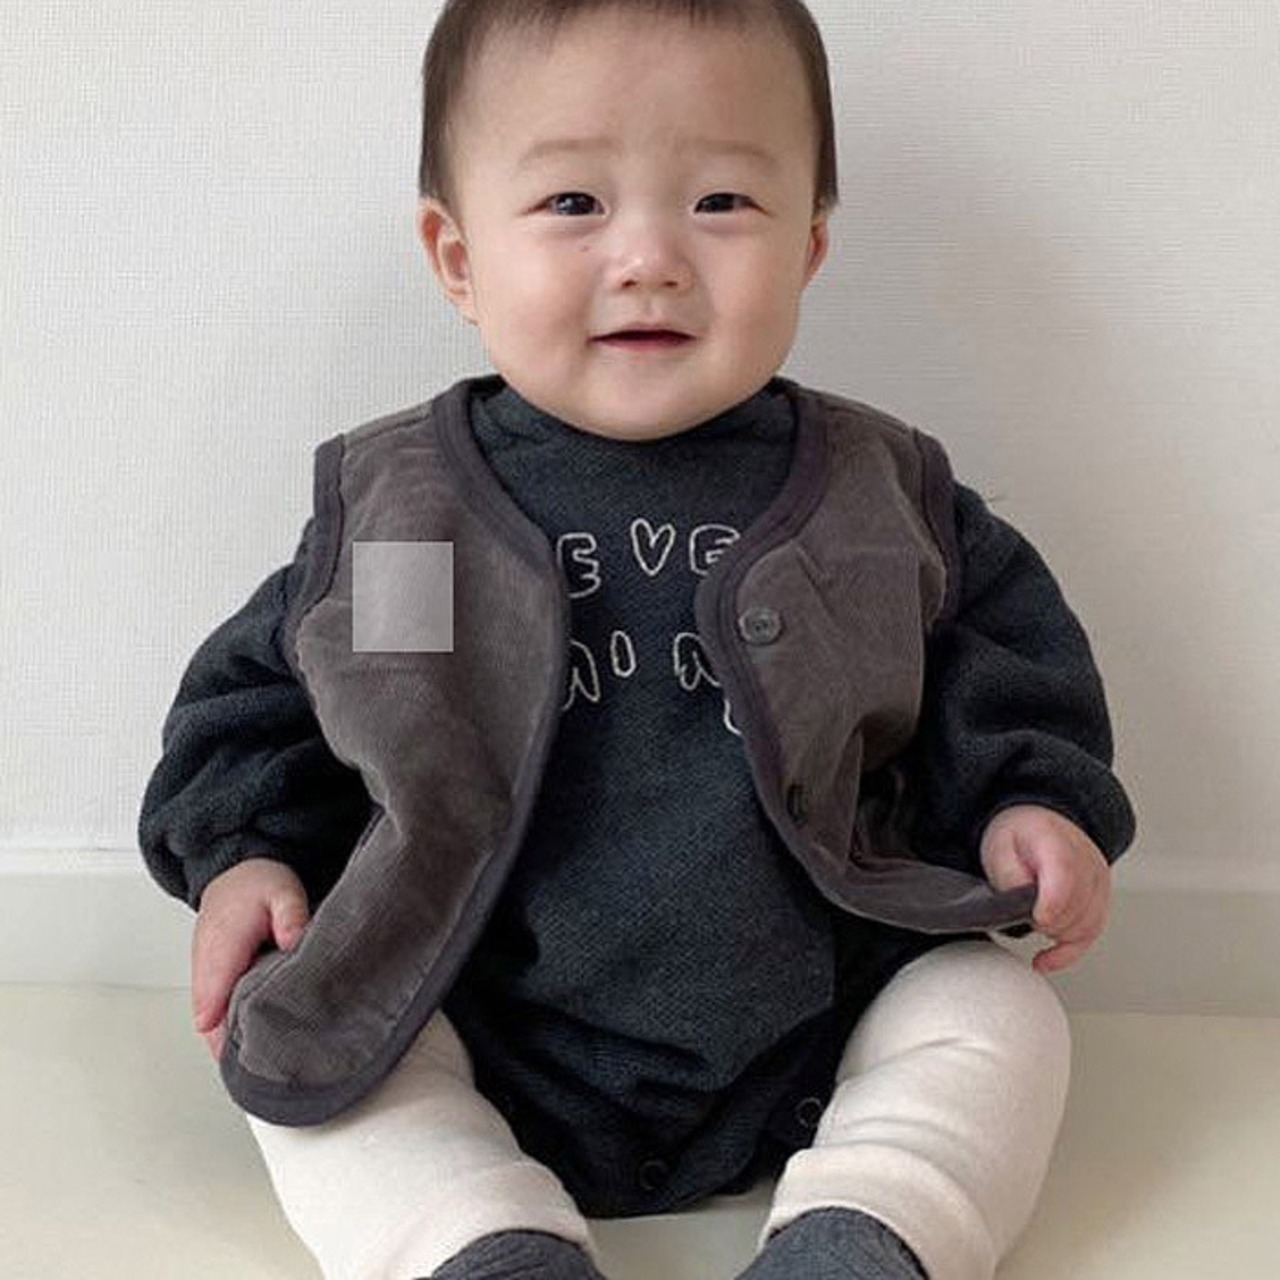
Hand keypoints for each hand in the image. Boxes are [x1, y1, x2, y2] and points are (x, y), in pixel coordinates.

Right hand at [191, 857, 309, 1059]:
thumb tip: (295, 941)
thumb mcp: (282, 889)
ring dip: (233, 1043)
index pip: (214, 1009)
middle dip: (234, 1052)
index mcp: (220, 953)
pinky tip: (258, 1042)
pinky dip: (234, 1029)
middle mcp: (207, 971)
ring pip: (214, 1024)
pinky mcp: (214, 981)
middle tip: (268, 1076)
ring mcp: (207, 978)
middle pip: (212, 1026)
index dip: (230, 1042)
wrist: (233, 872)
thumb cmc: (255, 883)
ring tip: (266, 1068)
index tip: (251, 1065)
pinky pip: (219, 1013)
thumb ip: (290, 915)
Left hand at [980, 805, 1110, 973]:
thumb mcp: (999, 847)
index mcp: (1057, 842)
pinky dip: (1067, 953)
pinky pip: (1091, 935)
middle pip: (1077, 908)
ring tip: (1033, 920)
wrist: (1037, 826)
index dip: (1053, 903)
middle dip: (1047, 920)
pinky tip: (1045, 960)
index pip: (1066, 877)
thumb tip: (1019, 903)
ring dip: (1056, 934)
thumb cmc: (1018, 837)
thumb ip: (1009, 874)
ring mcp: (1098, 883)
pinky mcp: (1100, 902)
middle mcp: (1087, 861)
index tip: (1038, 918)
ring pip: (1087, 926)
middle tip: (1022, 912)